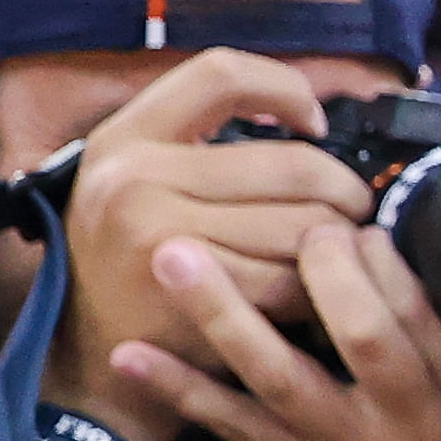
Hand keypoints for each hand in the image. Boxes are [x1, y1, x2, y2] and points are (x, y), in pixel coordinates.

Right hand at [37, 50, 379, 440]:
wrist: (88, 366)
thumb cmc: (130, 269)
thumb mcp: (134, 187)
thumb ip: (197, 144)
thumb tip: (302, 112)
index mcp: (123, 139)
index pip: (220, 73)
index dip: (285, 89)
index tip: (313, 122)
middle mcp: (134, 176)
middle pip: (293, 163)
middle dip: (343, 191)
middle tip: (351, 212)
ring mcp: (160, 235)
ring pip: (306, 224)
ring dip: (339, 246)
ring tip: (332, 258)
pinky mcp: (194, 294)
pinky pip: (296, 280)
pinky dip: (318, 293)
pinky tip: (310, 297)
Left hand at [111, 221, 440, 440]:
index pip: (431, 307)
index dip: (386, 252)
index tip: (356, 220)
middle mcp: (413, 417)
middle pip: (366, 330)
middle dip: (322, 266)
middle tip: (291, 224)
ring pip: (282, 374)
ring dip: (223, 314)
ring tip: (173, 256)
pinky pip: (237, 431)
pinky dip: (183, 393)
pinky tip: (131, 356)